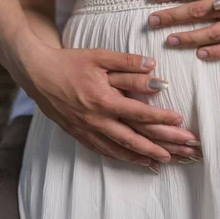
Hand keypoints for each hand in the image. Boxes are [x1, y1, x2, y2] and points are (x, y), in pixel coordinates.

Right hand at [20, 41, 202, 168]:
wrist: (37, 74)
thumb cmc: (69, 62)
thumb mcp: (99, 56)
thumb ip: (127, 62)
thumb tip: (154, 66)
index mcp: (103, 100)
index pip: (139, 113)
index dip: (162, 119)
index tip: (180, 121)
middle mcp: (96, 120)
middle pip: (133, 138)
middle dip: (160, 146)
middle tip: (181, 152)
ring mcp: (86, 130)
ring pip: (118, 150)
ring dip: (142, 157)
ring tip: (162, 162)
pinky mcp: (78, 134)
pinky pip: (102, 150)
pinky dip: (120, 158)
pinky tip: (132, 160)